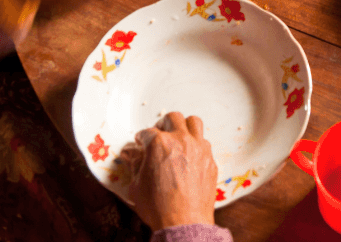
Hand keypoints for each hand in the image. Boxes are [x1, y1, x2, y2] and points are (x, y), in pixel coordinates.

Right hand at [122, 112, 217, 229]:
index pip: (147, 132)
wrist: (184, 222)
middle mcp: (181, 140)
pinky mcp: (210, 159)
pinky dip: (196, 144)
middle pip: (173, 118)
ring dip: (184, 127)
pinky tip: (190, 155)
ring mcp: (199, 148)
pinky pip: (204, 142)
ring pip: (194, 123)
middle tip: (159, 135)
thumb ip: (134, 164)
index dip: (141, 138)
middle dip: (163, 125)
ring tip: (178, 137)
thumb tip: (130, 154)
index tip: (140, 143)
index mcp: (159, 144)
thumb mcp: (136, 186)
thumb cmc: (158, 206)